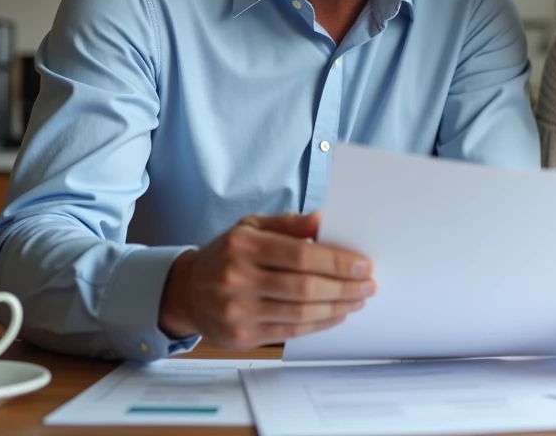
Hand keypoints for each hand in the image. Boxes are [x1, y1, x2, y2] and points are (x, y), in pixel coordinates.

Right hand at [158, 212, 375, 348]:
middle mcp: (237, 279)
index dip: (336, 263)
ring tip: (357, 300)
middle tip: (368, 285)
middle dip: (343, 288)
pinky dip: (318, 324)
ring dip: (336, 308)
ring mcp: (238, 311)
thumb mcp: (253, 226)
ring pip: (300, 314)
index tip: (363, 265)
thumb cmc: (228, 254)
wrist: (187, 291)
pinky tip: (336, 314)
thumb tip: (325, 220)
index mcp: (244, 246)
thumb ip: (290, 223)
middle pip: (304, 287)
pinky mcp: (242, 336)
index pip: (300, 256)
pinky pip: (290, 332)